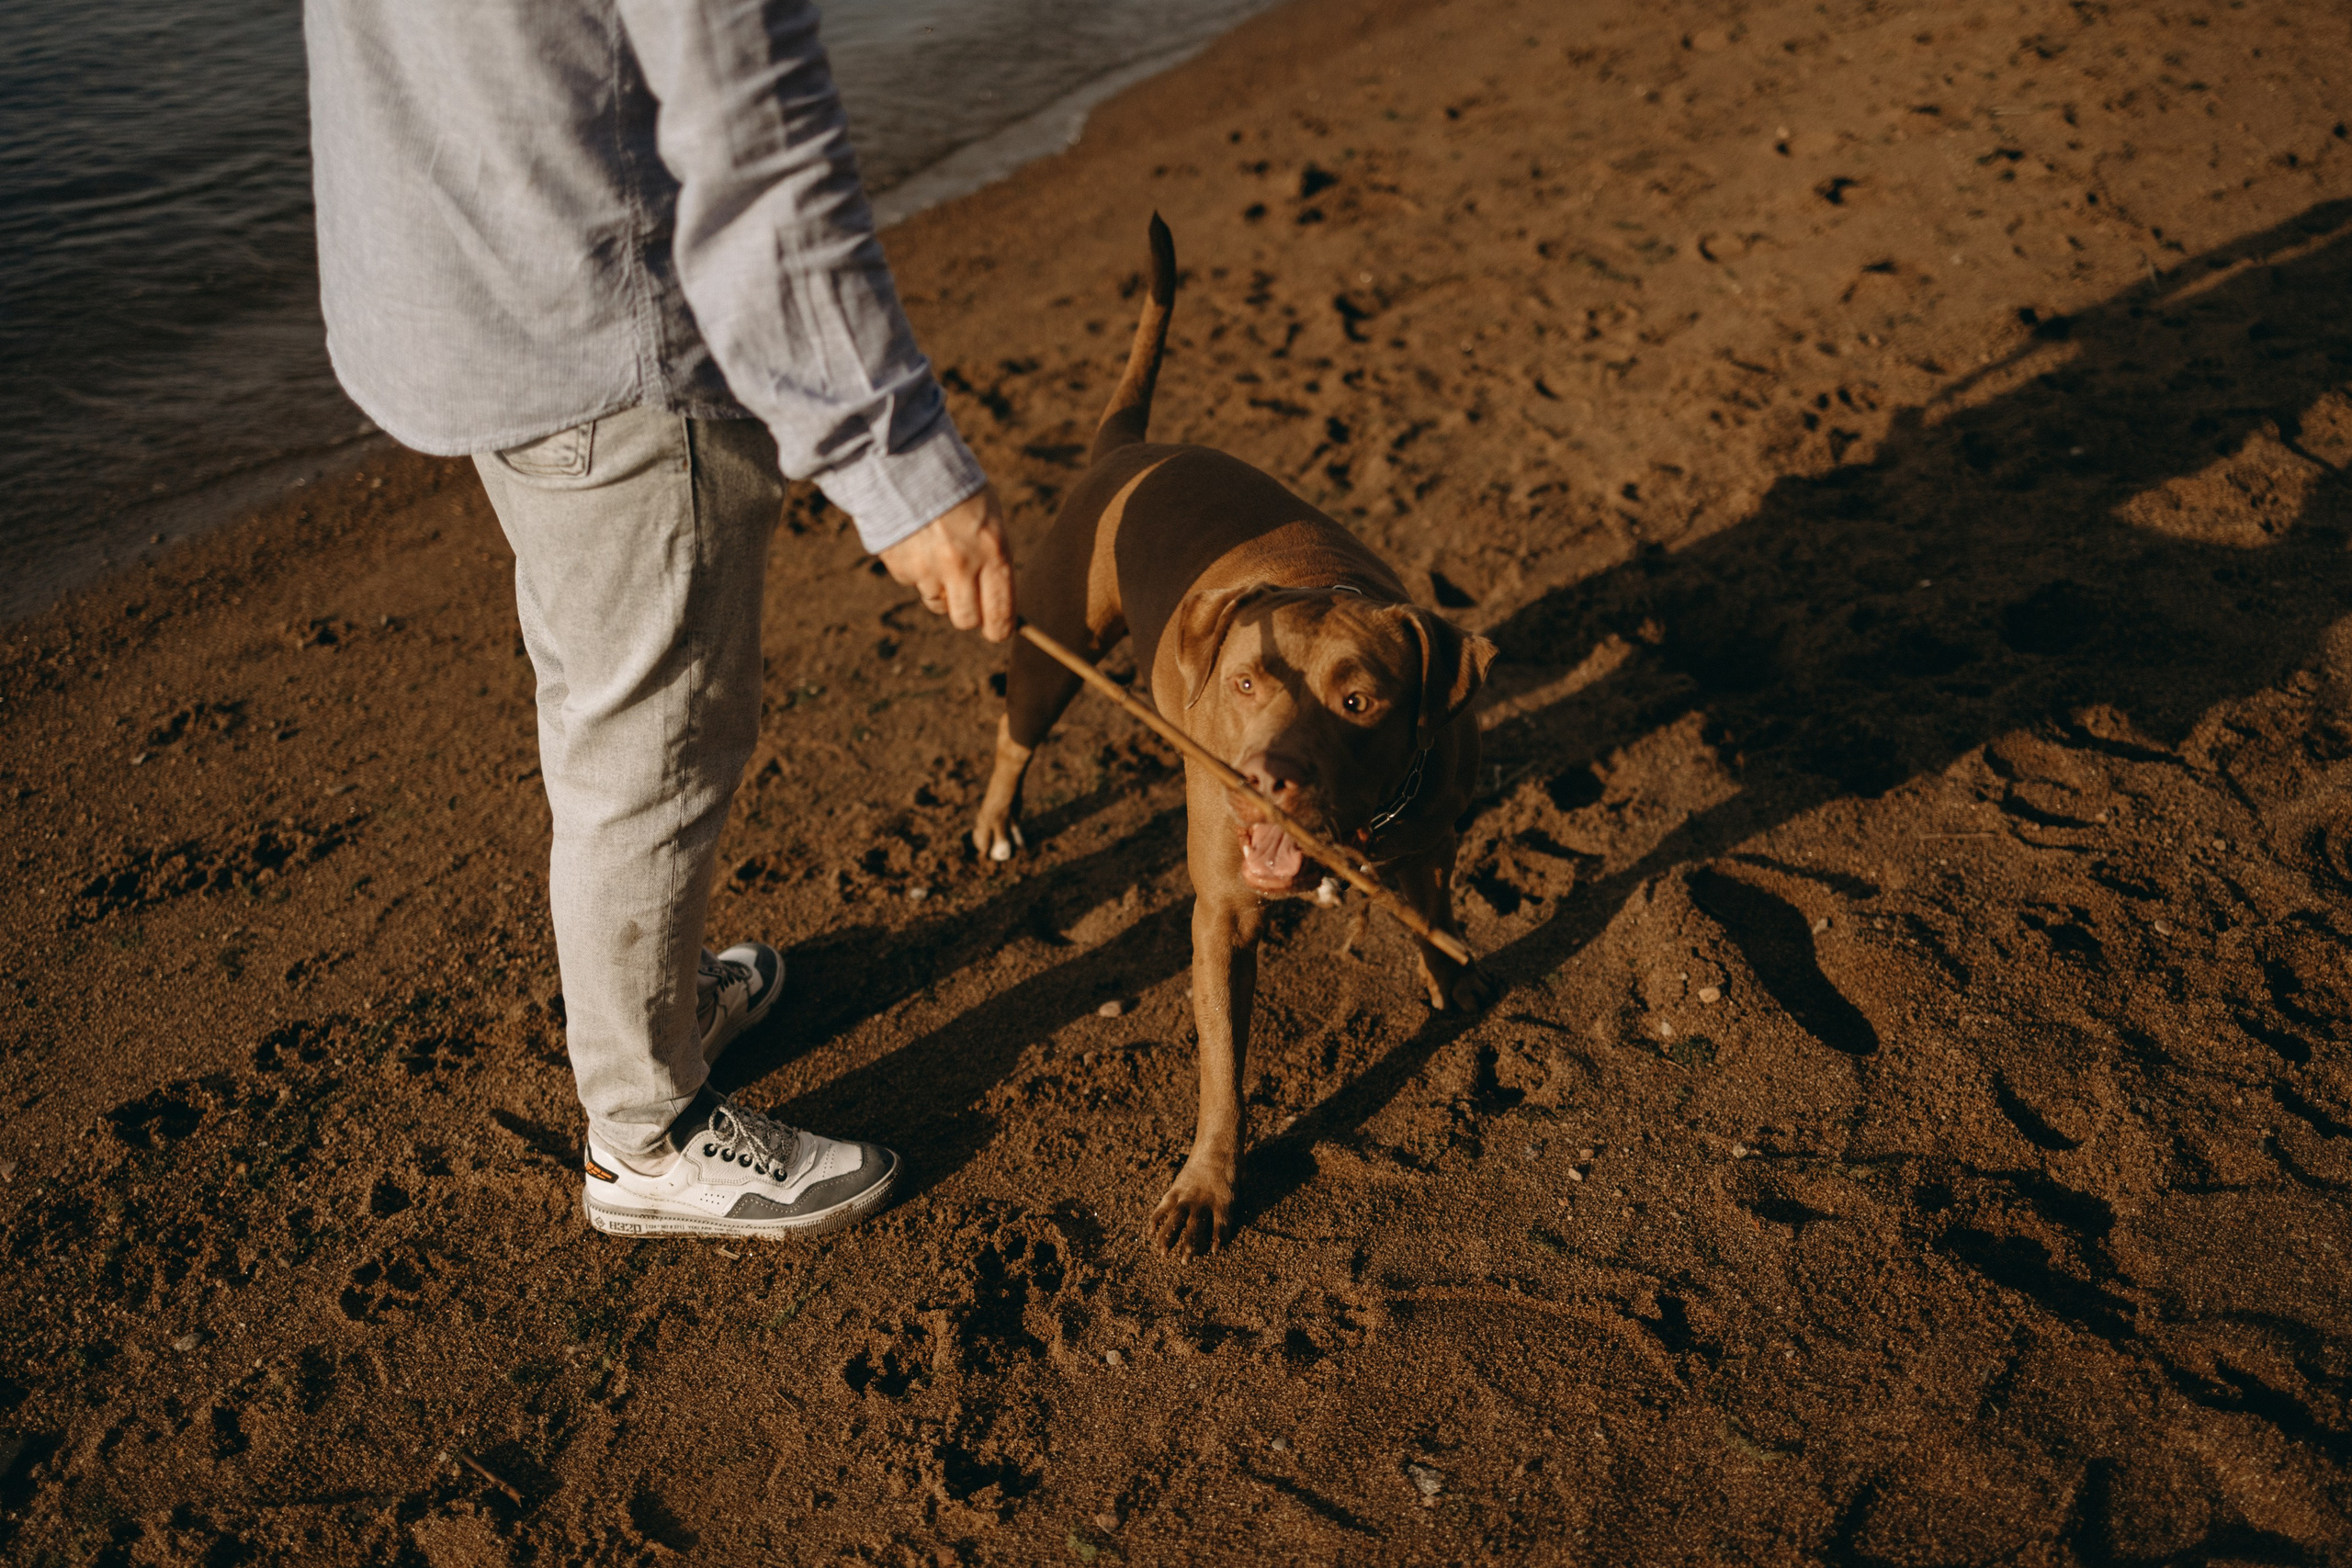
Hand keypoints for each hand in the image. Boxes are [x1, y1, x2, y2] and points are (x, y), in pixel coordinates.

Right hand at [877, 486, 1014, 641]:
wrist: (908, 457)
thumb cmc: (957, 486)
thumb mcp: (990, 518)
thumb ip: (994, 559)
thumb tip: (994, 600)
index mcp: (993, 552)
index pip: (1000, 614)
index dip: (1000, 628)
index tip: (998, 630)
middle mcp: (961, 566)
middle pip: (966, 620)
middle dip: (968, 613)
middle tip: (968, 597)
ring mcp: (926, 569)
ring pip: (936, 601)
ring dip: (940, 587)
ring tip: (938, 551)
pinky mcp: (899, 566)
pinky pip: (911, 582)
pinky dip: (915, 568)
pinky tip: (917, 539)